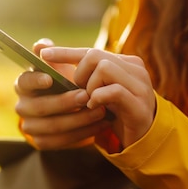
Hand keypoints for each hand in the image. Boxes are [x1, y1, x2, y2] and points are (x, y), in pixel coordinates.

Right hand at [14, 39, 109, 149]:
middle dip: (64, 102)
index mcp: (23, 85)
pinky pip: (61, 141)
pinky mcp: (41, 142)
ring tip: (100, 111)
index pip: (24, 81)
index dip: (36, 80)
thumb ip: (51, 53)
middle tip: (86, 96)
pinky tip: (100, 125)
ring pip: (53, 126)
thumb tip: (41, 45)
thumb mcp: (58, 66)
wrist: (71, 106)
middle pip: (40, 107)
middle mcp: (22, 107)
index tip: (50, 78)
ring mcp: (30, 126)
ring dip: (78, 120)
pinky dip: (82, 134)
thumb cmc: (63, 80)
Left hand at [41, 47, 155, 147]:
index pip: (91, 50)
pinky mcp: (139, 103)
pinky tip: (94, 107)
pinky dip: (98, 98)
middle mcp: (134, 68)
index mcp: (125, 62)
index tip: (43, 54)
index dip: (65, 52)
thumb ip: (81, 76)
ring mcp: (140, 84)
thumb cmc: (116, 113)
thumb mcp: (98, 91)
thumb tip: (44, 52)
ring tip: (89, 101)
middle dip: (79, 74)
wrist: (144, 138)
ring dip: (89, 87)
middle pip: (95, 55)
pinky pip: (113, 90)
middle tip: (80, 92)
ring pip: (104, 68)